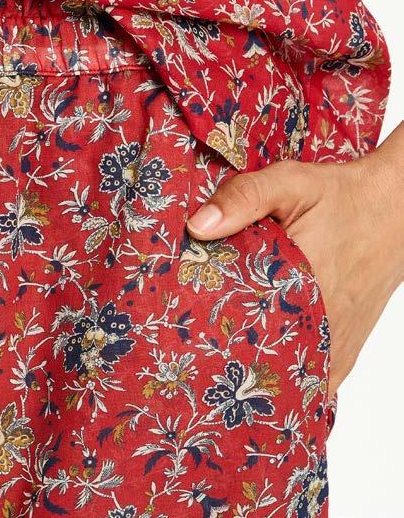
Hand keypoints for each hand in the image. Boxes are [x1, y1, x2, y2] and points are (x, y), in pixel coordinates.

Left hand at [186, 122, 403, 400]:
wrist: (395, 210)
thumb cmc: (341, 196)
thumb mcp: (290, 183)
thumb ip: (243, 198)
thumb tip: (197, 227)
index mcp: (301, 286)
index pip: (241, 326)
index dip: (208, 332)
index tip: (182, 335)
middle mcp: (322, 323)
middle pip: (261, 356)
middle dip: (226, 354)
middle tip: (194, 351)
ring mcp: (337, 342)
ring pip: (288, 375)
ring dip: (257, 371)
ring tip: (221, 367)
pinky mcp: (346, 348)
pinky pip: (315, 380)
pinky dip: (290, 382)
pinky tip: (263, 376)